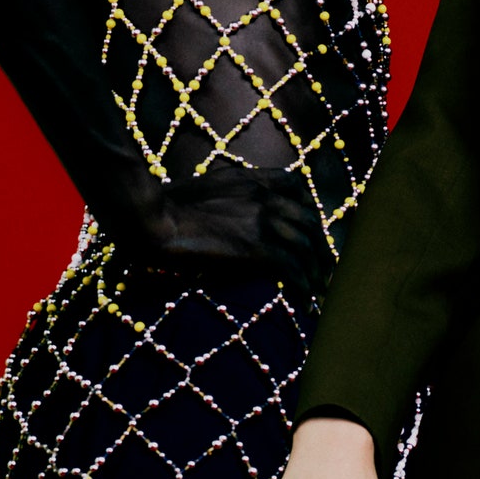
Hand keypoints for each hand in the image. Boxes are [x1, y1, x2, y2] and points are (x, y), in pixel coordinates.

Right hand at [116, 170, 324, 284]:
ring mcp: (264, 223)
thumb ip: (230, 194)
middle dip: (320, 248)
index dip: (308, 210)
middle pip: (310, 222)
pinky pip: (293, 269)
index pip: (298, 188)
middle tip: (324, 269)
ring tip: (320, 290)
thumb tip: (231, 210)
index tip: (308, 230)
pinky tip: (305, 299)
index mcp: (253, 180)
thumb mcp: (206, 186)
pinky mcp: (257, 250)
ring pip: (307, 248)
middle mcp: (266, 198)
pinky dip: (303, 285)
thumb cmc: (167, 206)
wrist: (155, 221)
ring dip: (317, 271)